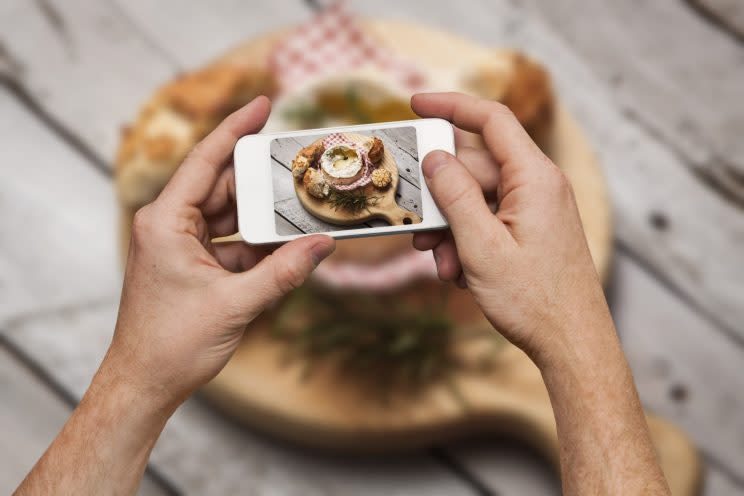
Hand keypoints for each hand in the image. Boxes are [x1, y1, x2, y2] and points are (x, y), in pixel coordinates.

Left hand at [107, 96, 334, 408]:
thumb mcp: (236, 304)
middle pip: (223, 186)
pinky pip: (231, 242)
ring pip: (230, 215)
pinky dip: (256, 244)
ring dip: (262, 216)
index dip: (235, 129)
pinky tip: (285, 247)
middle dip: (261, 181)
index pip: (204, 161)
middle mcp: (169, 225)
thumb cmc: (172, 344)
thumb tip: (322, 245)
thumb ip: (283, 271)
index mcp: (165, 222)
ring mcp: (180, 244)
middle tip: (299, 168)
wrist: (146, 382)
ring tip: (300, 207)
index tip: (262, 105)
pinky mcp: (192, 263)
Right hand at [411, 92, 607, 361]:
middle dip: (442, 199)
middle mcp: (538, 186)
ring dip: (451, 228)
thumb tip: (435, 157)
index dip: (451, 105)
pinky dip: (468, 241)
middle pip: (475, 168)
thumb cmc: (534, 300)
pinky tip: (460, 273)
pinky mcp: (531, 230)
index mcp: (534, 178)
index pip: (491, 120)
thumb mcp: (481, 246)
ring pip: (477, 199)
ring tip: (443, 265)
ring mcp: (536, 209)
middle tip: (419, 230)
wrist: (572, 343)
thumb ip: (455, 196)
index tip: (416, 104)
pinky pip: (489, 220)